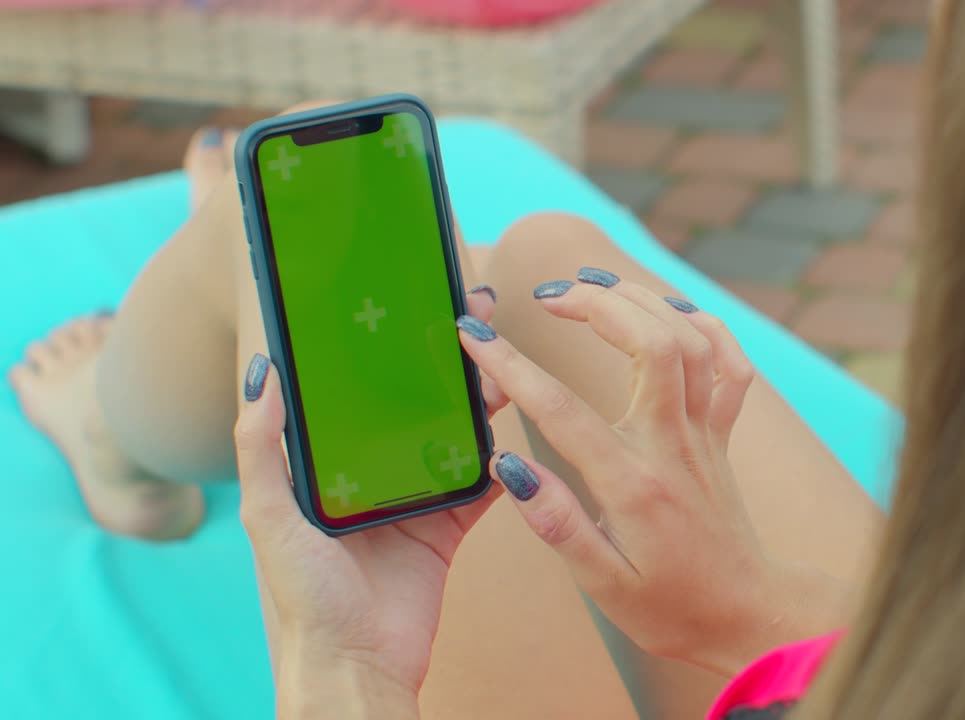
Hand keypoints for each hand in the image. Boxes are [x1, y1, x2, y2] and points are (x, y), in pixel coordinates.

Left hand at [235, 288, 509, 717]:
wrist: (356, 669)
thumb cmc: (303, 600)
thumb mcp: (270, 518)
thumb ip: (261, 448)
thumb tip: (265, 373)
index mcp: (324, 469)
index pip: (351, 395)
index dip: (374, 351)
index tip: (397, 304)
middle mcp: (370, 476)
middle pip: (410, 407)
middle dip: (437, 363)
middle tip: (467, 315)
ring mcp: (412, 500)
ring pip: (450, 437)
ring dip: (474, 402)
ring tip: (496, 362)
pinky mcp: (448, 529)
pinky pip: (480, 487)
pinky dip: (499, 461)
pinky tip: (512, 426)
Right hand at [456, 270, 845, 677]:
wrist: (745, 614)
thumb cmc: (671, 606)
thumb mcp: (604, 585)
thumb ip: (558, 524)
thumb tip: (512, 469)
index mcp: (632, 485)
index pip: (562, 412)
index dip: (511, 368)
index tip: (473, 337)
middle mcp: (673, 447)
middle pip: (650, 346)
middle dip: (596, 305)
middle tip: (546, 295)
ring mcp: (703, 435)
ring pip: (690, 343)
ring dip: (643, 301)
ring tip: (593, 285)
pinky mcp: (722, 435)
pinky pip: (729, 365)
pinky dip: (705, 327)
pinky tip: (669, 308)